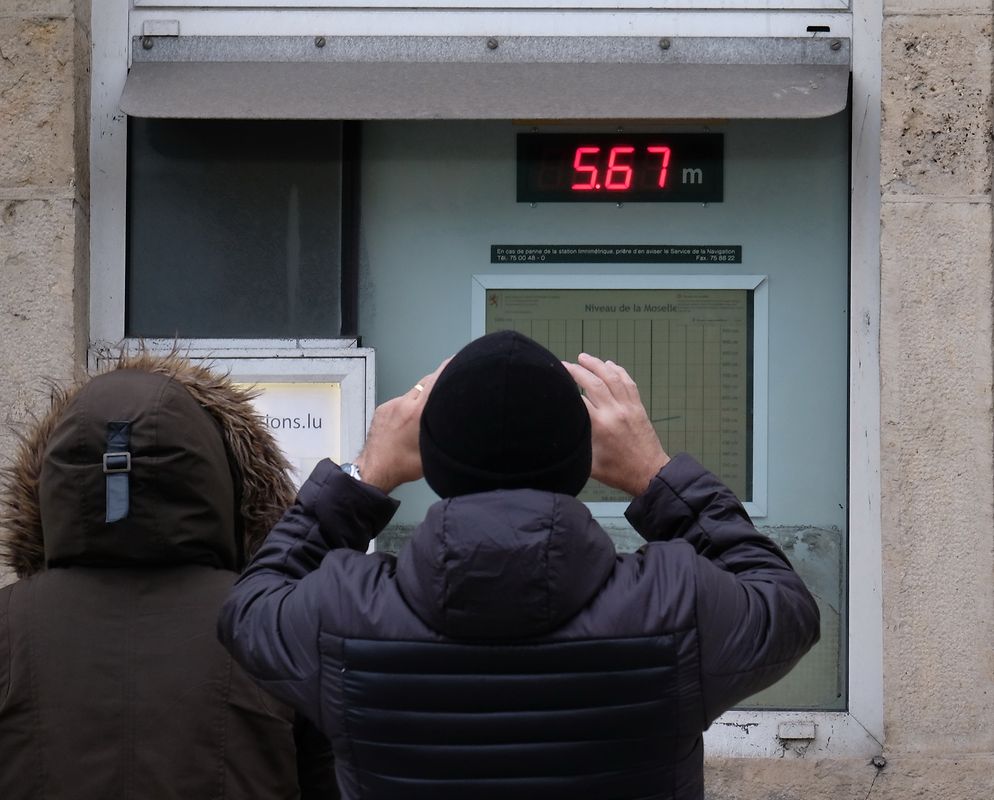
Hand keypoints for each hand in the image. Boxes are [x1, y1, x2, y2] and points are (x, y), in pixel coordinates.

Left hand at [354, 358, 449, 493]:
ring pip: (413, 393)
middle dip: (438, 381)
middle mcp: (404, 403)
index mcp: (418, 412)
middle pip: (427, 382)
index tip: (457, 361)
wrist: (374, 469)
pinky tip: (408, 423)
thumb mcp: (432, 451)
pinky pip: (400, 402)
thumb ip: (444, 434)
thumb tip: (457, 427)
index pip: (436, 380)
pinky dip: (407, 407)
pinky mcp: (382, 409)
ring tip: (425, 414)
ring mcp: (391, 405)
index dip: (448, 368)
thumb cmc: (403, 465)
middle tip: (448, 387)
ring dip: (422, 398)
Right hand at [563, 353, 669, 496]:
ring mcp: (629, 407)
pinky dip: (618, 371)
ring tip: (584, 357)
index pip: (579, 398)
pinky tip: (609, 365)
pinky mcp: (638, 407)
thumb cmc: (618, 472)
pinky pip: (628, 382)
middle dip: (577, 370)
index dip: (566, 387)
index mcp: (601, 426)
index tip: (555, 380)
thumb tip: (559, 436)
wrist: (649, 473)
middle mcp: (615, 412)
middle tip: (565, 364)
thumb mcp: (589, 464)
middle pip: (594, 382)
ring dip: (597, 364)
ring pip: (612, 377)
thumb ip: (575, 446)